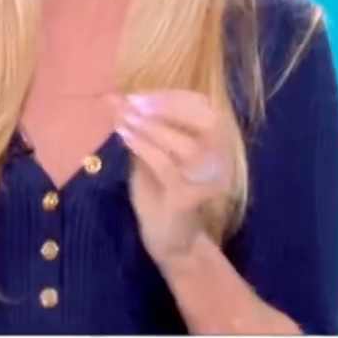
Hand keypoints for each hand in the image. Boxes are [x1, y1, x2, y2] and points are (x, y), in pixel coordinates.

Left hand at [110, 91, 235, 265]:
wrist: (171, 243)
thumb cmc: (161, 196)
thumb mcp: (152, 156)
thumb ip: (143, 130)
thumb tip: (116, 99)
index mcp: (216, 143)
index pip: (204, 107)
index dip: (171, 96)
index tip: (138, 94)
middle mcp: (222, 159)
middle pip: (207, 121)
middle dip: (167, 107)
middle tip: (132, 103)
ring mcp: (209, 180)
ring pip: (187, 145)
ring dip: (153, 127)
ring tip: (125, 119)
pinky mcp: (191, 198)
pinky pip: (168, 167)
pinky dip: (145, 147)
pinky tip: (126, 137)